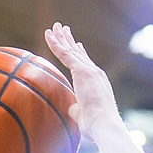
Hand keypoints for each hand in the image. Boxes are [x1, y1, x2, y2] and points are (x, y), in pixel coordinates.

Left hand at [44, 22, 122, 142]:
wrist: (104, 124)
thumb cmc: (96, 125)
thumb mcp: (84, 116)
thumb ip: (77, 110)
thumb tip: (72, 109)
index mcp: (97, 82)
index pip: (87, 64)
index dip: (80, 54)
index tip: (77, 45)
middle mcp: (95, 72)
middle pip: (79, 53)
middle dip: (70, 41)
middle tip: (63, 29)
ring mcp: (89, 70)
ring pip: (71, 50)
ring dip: (62, 37)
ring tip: (55, 27)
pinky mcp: (81, 71)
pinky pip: (64, 53)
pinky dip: (55, 43)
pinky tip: (49, 34)